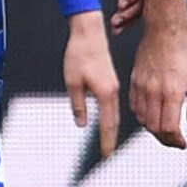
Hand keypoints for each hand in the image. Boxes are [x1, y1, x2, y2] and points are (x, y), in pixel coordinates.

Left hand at [62, 11, 121, 158]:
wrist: (89, 32)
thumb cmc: (79, 54)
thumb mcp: (72, 82)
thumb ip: (78, 105)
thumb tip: (81, 123)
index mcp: (105, 93)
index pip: (108, 124)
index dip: (107, 140)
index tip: (106, 154)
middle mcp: (112, 90)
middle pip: (114, 120)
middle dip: (110, 138)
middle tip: (107, 154)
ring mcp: (113, 85)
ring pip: (114, 112)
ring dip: (111, 128)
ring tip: (108, 141)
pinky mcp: (110, 80)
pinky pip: (112, 103)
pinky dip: (111, 115)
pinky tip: (107, 120)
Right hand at [128, 0, 186, 150]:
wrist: (164, 29)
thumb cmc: (182, 47)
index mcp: (172, 91)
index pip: (168, 127)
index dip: (175, 140)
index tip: (181, 142)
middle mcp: (154, 91)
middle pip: (154, 128)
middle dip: (166, 139)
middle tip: (175, 139)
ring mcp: (142, 87)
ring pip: (143, 120)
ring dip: (154, 128)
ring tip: (165, 128)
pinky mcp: (134, 82)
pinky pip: (135, 107)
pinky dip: (143, 116)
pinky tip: (152, 113)